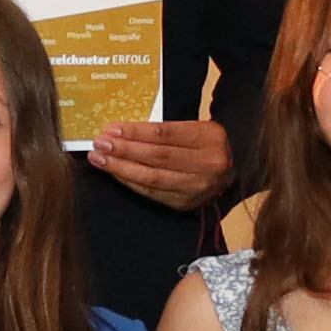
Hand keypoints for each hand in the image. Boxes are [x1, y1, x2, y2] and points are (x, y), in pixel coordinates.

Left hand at [86, 118, 233, 211]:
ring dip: (121, 168)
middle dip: (124, 150)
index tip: (112, 129)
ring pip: (152, 178)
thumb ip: (164, 130)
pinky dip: (130, 182)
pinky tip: (115, 173)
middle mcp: (208, 164)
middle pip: (157, 157)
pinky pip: (152, 193)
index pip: (165, 134)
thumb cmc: (204, 145)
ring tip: (100, 159)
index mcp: (210, 137)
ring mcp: (198, 187)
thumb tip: (121, 131)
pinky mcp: (186, 203)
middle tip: (99, 144)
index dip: (135, 133)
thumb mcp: (195, 128)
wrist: (230, 172)